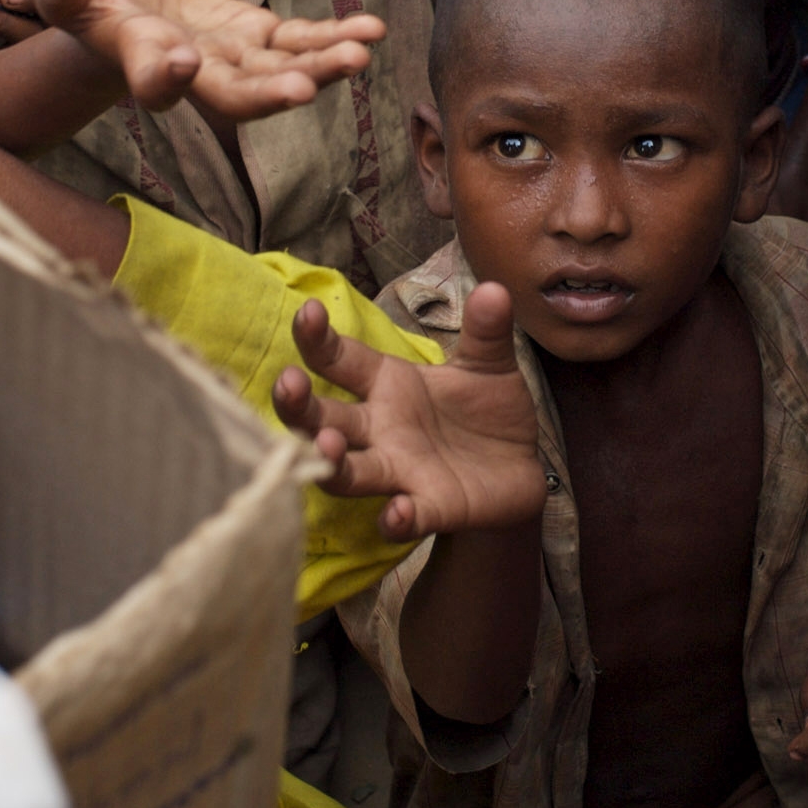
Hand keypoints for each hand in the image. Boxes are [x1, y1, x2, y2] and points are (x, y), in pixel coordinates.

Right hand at [1, 0, 385, 120]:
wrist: (124, 20)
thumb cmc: (91, 9)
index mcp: (144, 68)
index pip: (153, 80)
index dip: (163, 75)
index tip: (179, 64)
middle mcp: (198, 78)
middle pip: (234, 94)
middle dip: (268, 92)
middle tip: (302, 89)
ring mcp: (235, 61)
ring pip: (279, 69)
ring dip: (320, 65)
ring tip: (359, 53)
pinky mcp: (260, 38)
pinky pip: (302, 41)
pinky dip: (334, 36)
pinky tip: (372, 31)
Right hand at [272, 287, 543, 538]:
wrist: (519, 469)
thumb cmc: (487, 411)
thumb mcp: (490, 364)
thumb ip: (486, 331)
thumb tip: (495, 290)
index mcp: (387, 385)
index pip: (339, 360)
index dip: (318, 339)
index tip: (308, 312)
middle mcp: (380, 430)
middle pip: (323, 420)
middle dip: (299, 406)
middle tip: (288, 385)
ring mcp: (400, 471)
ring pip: (348, 472)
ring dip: (333, 462)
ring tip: (328, 445)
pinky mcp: (430, 507)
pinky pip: (404, 516)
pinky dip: (397, 517)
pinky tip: (396, 513)